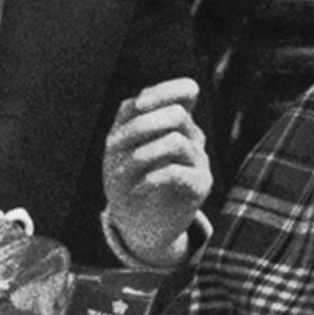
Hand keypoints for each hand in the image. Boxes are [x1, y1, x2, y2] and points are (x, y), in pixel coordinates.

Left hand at [101, 78, 214, 265]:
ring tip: (120, 173)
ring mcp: (200, 160)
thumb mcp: (120, 145)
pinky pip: (176, 172)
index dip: (165, 90)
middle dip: (140, 127)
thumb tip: (139, 103)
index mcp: (175, 122)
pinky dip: (149, 179)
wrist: (138, 224)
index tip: (138, 105)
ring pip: (175, 142)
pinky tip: (136, 189)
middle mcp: (193, 137)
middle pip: (177, 114)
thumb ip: (129, 118)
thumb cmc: (127, 179)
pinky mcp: (201, 185)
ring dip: (139, 155)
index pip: (187, 90)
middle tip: (112, 146)